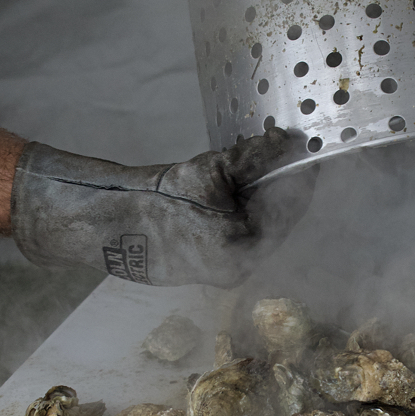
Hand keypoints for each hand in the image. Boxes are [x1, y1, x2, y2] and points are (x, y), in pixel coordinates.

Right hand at [10, 128, 312, 286]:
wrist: (113, 225)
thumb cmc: (160, 200)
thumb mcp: (211, 171)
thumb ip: (255, 158)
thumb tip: (287, 144)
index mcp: (248, 250)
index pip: (292, 207)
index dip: (300, 174)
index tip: (301, 146)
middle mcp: (245, 268)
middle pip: (280, 218)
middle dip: (280, 184)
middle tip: (278, 150)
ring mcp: (230, 272)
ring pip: (262, 226)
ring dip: (263, 195)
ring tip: (255, 164)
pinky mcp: (216, 267)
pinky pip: (244, 234)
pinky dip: (246, 209)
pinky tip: (236, 187)